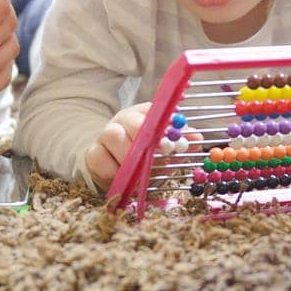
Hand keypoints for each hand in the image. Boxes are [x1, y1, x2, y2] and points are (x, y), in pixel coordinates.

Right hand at [86, 104, 204, 187]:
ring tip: (137, 171)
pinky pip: (98, 158)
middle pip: (130, 120)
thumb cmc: (144, 155)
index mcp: (144, 114)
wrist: (116, 168)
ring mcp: (106, 135)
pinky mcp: (93, 153)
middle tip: (154, 157)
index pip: (153, 112)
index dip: (162, 127)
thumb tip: (197, 138)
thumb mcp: (164, 148)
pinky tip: (121, 178)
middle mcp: (124, 120)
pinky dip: (112, 170)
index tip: (170, 144)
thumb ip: (180, 142)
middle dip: (144, 140)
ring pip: (112, 135)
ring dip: (127, 155)